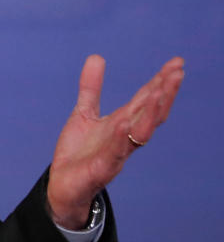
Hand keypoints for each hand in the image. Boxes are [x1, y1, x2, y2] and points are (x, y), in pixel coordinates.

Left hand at [47, 54, 183, 228]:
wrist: (63, 185)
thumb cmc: (79, 151)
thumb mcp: (84, 113)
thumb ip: (91, 88)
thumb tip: (97, 57)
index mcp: (122, 123)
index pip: (146, 100)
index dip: (161, 82)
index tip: (176, 63)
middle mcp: (125, 137)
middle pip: (150, 114)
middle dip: (164, 94)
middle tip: (177, 72)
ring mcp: (116, 153)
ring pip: (140, 133)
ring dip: (150, 114)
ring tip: (158, 92)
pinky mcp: (102, 168)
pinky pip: (114, 153)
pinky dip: (120, 138)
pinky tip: (124, 123)